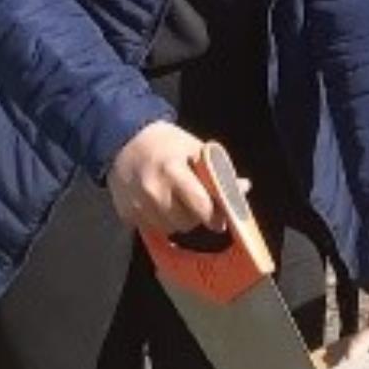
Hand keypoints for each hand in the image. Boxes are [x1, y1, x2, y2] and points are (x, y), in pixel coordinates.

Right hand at [105, 121, 216, 235]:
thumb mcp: (194, 149)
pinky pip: (151, 228)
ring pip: (169, 229)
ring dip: (177, 220)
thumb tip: (243, 187)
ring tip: (175, 201)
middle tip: (194, 203)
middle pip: (186, 222)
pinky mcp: (125, 213)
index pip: (200, 206)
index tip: (220, 220)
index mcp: (172, 170)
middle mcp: (153, 190)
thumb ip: (218, 171)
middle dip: (195, 216)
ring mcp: (137, 204)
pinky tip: (157, 203)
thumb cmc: (166, 143)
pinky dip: (158, 220)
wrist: (125, 139)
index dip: (214, 216)